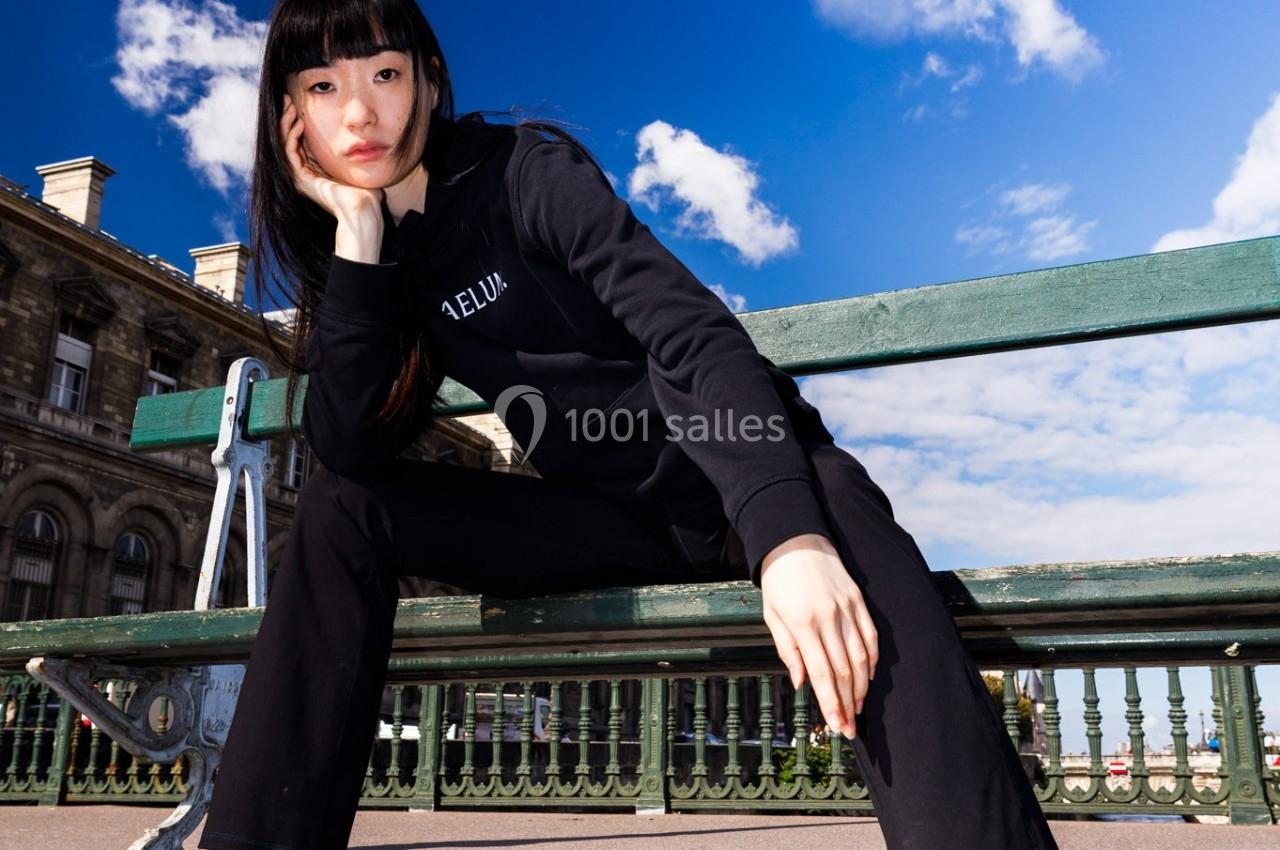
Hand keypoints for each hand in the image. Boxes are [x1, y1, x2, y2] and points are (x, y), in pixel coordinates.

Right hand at [280, 94, 382, 219]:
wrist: (364, 208)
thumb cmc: (366, 191)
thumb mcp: (355, 163)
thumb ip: (350, 149)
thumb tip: (356, 135)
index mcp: (315, 169)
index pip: (300, 140)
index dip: (297, 121)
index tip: (298, 102)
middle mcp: (305, 173)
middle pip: (288, 140)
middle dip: (287, 118)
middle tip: (288, 98)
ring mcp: (301, 177)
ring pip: (285, 144)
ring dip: (286, 123)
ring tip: (289, 106)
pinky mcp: (301, 180)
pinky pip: (290, 153)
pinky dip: (292, 137)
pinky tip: (299, 123)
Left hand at [759, 533, 878, 739]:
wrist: (795, 540)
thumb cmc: (778, 581)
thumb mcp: (773, 616)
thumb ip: (789, 650)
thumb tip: (803, 683)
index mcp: (803, 624)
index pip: (821, 674)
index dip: (831, 703)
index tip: (837, 726)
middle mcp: (829, 618)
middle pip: (843, 671)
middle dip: (847, 704)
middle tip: (849, 728)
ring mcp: (847, 609)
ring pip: (861, 657)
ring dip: (861, 687)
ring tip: (858, 709)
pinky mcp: (858, 600)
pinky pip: (870, 636)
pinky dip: (872, 660)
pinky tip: (868, 677)